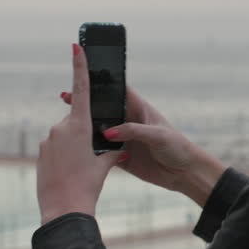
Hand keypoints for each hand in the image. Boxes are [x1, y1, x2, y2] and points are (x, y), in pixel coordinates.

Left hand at [37, 44, 120, 224]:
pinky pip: (56, 149)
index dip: (80, 66)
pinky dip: (65, 157)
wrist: (63, 208)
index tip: (75, 46)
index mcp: (78, 125)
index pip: (82, 89)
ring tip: (81, 170)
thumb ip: (111, 149)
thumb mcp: (105, 164)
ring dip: (75, 148)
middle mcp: (60, 128)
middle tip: (92, 156)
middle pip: (77, 121)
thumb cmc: (88, 185)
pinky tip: (70, 174)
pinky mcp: (40, 153)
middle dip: (86, 133)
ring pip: (66, 136)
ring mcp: (47, 140)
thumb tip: (117, 146)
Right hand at [60, 85, 226, 206]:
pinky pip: (102, 151)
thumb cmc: (177, 147)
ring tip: (64, 121)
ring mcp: (124, 139)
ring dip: (85, 127)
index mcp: (139, 110)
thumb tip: (108, 132)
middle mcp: (129, 122)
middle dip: (86, 103)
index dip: (103, 83)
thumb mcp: (157, 135)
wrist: (184, 173)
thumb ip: (134, 131)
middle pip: (104, 109)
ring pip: (100, 130)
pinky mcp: (121, 157)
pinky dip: (90, 149)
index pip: (119, 91)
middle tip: (66, 97)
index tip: (84, 75)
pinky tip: (74, 147)